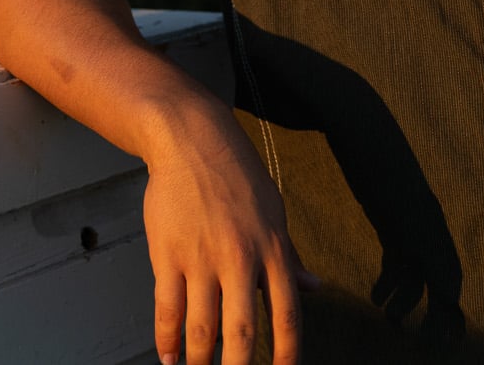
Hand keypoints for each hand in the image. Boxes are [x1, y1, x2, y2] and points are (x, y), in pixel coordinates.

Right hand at [142, 102, 314, 364]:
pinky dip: (167, 340)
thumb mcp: (275, 212)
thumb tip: (316, 287)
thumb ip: (291, 257)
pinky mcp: (168, 255)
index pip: (287, 315)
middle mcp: (240, 258)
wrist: (192, 140)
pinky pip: (168, 309)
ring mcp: (201, 258)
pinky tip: (169, 357)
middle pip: (242, 331)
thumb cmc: (237, 175)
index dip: (287, 354)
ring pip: (202, 328)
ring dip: (200, 362)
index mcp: (273, 250)